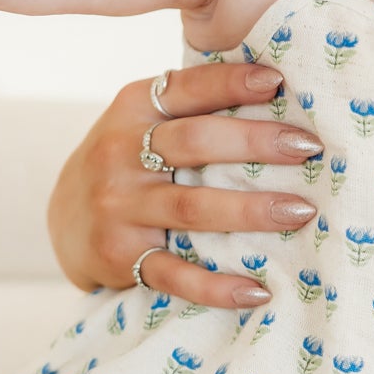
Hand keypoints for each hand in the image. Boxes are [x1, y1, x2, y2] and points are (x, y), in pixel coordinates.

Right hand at [46, 63, 321, 307]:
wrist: (64, 220)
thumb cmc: (130, 159)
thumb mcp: (144, 118)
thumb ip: (194, 103)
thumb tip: (278, 83)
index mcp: (133, 109)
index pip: (186, 88)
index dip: (231, 83)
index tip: (278, 81)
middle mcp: (119, 153)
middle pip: (195, 143)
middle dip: (256, 143)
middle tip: (309, 147)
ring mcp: (118, 207)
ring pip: (192, 208)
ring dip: (251, 211)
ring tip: (302, 211)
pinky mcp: (121, 257)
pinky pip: (175, 274)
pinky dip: (217, 287)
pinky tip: (258, 291)